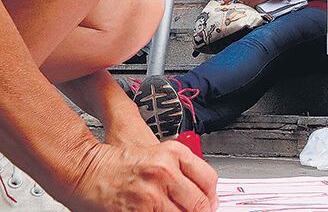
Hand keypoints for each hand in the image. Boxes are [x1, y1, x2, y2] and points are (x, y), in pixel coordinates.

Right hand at [69, 141, 217, 211]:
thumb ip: (181, 171)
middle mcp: (166, 172)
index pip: (209, 180)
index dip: (211, 198)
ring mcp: (152, 194)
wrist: (85, 167)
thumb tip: (202, 195)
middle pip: (199, 203)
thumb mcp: (158, 155)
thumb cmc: (118, 162)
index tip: (209, 205)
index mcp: (175, 154)